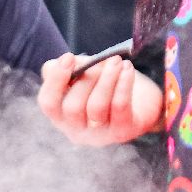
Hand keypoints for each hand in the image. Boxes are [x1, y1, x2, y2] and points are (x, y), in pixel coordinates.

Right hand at [37, 54, 162, 145]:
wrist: (144, 102)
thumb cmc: (107, 86)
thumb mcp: (85, 74)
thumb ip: (69, 68)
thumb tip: (61, 63)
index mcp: (62, 116)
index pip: (48, 103)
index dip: (55, 80)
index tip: (69, 57)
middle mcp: (77, 130)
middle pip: (72, 107)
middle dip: (86, 78)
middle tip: (103, 60)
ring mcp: (100, 135)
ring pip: (96, 107)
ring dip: (106, 79)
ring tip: (116, 61)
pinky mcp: (123, 131)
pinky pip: (120, 107)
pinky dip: (123, 85)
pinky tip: (127, 69)